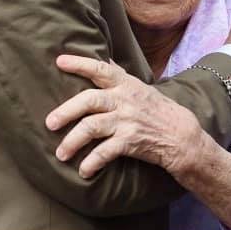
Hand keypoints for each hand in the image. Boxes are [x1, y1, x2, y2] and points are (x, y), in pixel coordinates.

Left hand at [45, 55, 199, 177]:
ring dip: (72, 141)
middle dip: (66, 111)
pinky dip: (92, 162)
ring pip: (92, 127)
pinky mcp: (130, 141)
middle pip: (89, 100)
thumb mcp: (140, 86)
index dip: (79, 64)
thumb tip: (104, 58)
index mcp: (125, 84)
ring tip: (60, 154)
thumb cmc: (157, 109)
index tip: (59, 61)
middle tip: (49, 123)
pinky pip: (105, 152)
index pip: (100, 69)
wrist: (181, 134)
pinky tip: (83, 171)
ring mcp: (127, 121)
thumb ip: (119, 76)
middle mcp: (124, 100)